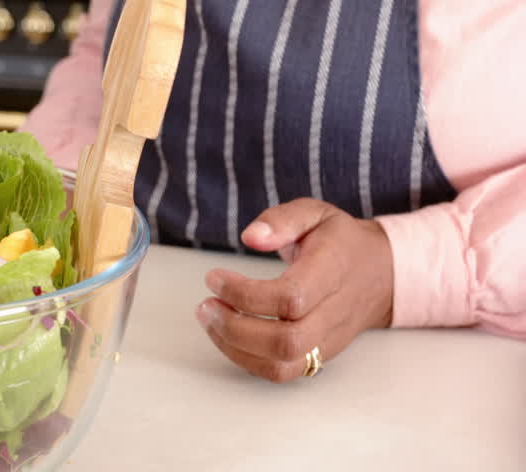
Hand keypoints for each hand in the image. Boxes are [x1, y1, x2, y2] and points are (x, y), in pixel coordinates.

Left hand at [194, 198, 394, 382]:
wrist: (380, 273)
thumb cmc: (340, 241)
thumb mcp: (315, 213)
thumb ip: (282, 220)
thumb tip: (250, 237)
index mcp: (331, 272)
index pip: (290, 298)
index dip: (244, 293)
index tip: (213, 277)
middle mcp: (333, 313)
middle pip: (286, 340)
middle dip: (234, 327)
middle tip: (206, 304)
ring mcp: (327, 339)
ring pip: (282, 364)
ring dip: (235, 347)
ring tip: (209, 319)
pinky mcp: (318, 355)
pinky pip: (282, 372)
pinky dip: (246, 360)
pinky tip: (225, 335)